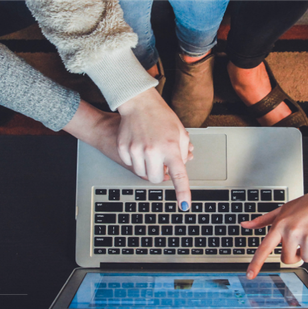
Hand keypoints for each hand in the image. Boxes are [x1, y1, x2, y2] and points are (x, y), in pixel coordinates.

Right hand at [116, 88, 192, 209]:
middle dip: (160, 174)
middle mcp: (153, 151)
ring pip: (142, 173)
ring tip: (150, 149)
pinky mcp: (123, 149)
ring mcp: (136, 150)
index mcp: (171, 148)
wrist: (139, 103)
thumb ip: (182, 153)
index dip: (182, 192)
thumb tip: (179, 169)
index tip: (184, 206)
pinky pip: (131, 164)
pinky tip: (139, 145)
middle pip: (156, 179)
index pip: (179, 176)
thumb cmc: (161, 116)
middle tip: (161, 162)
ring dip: (148, 166)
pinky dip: (136, 159)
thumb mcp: (180, 132)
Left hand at [243, 173, 307, 278]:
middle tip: (302, 240)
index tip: (250, 276)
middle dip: (295, 254)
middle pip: (288, 259)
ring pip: (306, 259)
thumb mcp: (283, 209)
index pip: (264, 248)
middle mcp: (292, 232)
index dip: (256, 264)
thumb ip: (263, 220)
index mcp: (280, 225)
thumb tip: (245, 225)